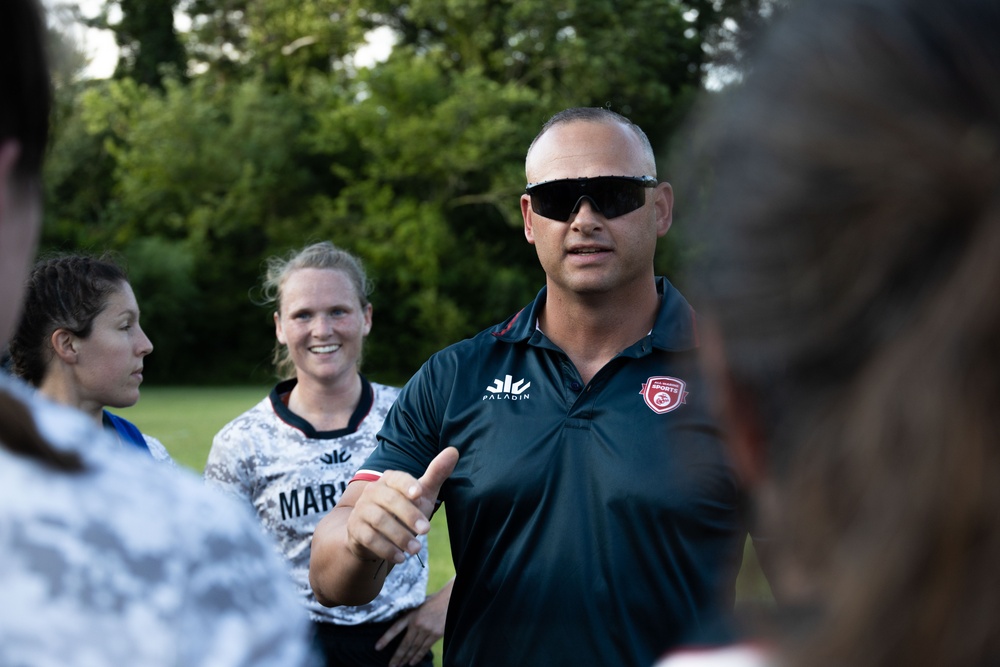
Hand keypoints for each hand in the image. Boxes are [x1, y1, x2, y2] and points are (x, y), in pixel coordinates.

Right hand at [345, 447, 458, 564]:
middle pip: (389, 501)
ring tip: (416, 549)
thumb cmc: (404, 510)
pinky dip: (386, 549)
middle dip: (409, 516)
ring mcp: (361, 510)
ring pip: (379, 521)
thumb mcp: (422, 495)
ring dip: (400, 536)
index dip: (407, 485)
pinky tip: (401, 558)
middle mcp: (372, 491)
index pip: (398, 478)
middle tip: (426, 531)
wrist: (373, 534)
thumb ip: (436, 474)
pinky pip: (369, 539)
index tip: (419, 494)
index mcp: (389, 479)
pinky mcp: (355, 530)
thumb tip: (454, 450)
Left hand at [374, 579, 452, 666]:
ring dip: (407, 658)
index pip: (395, 628)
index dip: (386, 639)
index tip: (377, 648)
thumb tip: (401, 626)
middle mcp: (417, 623)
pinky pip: (425, 648)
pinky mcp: (436, 634)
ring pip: (414, 648)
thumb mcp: (417, 604)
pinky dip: (418, 656)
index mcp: (410, 614)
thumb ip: (410, 615)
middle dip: (397, 656)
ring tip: (400, 665)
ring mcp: (427, 630)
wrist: (448, 599)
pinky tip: (412, 662)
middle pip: (405, 644)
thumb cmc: (432, 601)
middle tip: (391, 666)